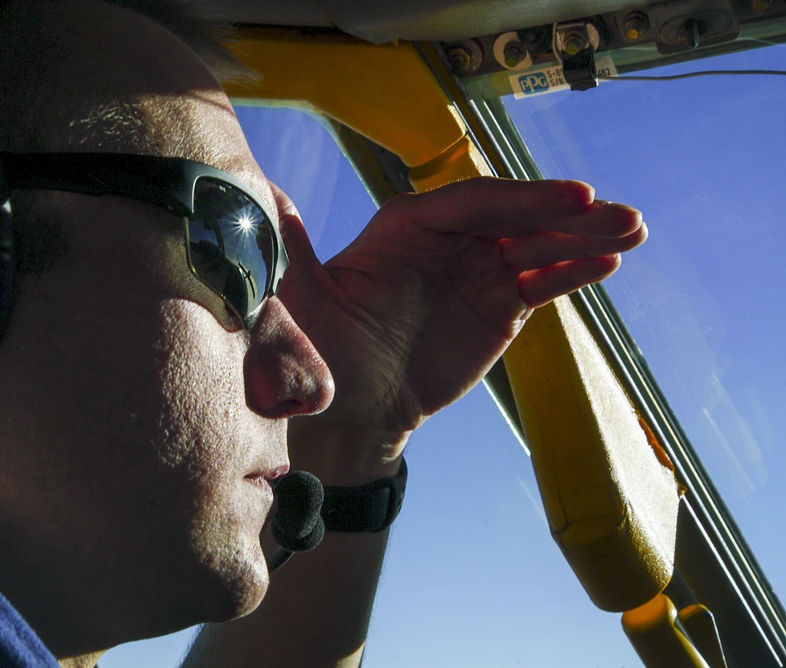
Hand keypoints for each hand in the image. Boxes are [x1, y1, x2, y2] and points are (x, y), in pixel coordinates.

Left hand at [276, 177, 646, 476]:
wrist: (353, 409)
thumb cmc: (324, 352)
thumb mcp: (302, 301)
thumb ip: (294, 249)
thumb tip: (259, 191)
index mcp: (405, 227)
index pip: (471, 202)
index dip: (521, 200)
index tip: (572, 200)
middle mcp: (446, 240)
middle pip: (514, 216)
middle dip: (567, 214)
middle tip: (620, 216)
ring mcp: (477, 270)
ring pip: (537, 245)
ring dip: (585, 238)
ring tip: (634, 232)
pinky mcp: (499, 304)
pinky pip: (542, 281)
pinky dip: (573, 272)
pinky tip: (607, 265)